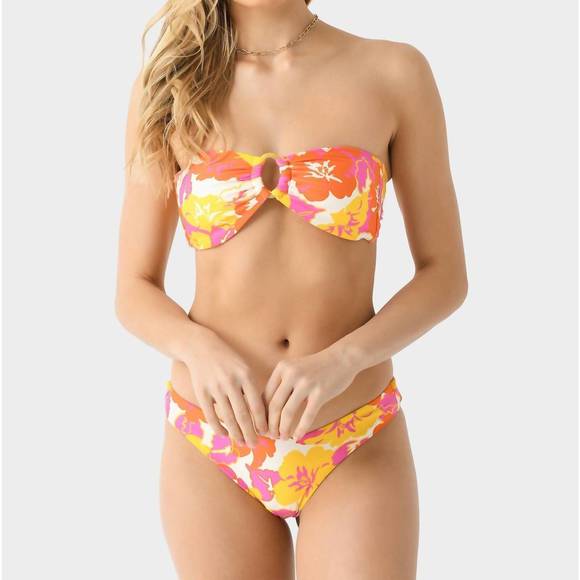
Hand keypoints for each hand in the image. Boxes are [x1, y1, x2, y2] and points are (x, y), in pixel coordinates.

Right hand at [182, 325, 267, 446]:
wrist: (201, 347)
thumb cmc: (228, 359)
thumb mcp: (244, 368)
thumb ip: (252, 388)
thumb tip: (261, 414)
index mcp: (245, 375)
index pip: (256, 405)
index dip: (262, 422)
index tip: (266, 433)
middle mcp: (231, 382)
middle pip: (243, 415)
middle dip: (250, 433)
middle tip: (255, 445)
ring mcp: (215, 388)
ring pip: (227, 417)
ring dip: (235, 433)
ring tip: (242, 443)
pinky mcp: (201, 392)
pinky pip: (211, 415)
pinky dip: (218, 427)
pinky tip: (225, 435)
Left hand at [263, 346, 359, 440]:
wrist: (343, 357)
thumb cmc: (317, 366)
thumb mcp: (295, 368)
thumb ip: (282, 383)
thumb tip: (268, 410)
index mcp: (282, 368)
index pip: (265, 395)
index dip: (261, 414)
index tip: (262, 426)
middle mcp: (291, 374)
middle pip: (274, 405)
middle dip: (270, 425)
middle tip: (271, 436)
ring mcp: (306, 383)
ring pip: (288, 412)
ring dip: (283, 429)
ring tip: (283, 437)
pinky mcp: (320, 393)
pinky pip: (307, 416)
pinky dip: (300, 429)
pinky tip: (297, 436)